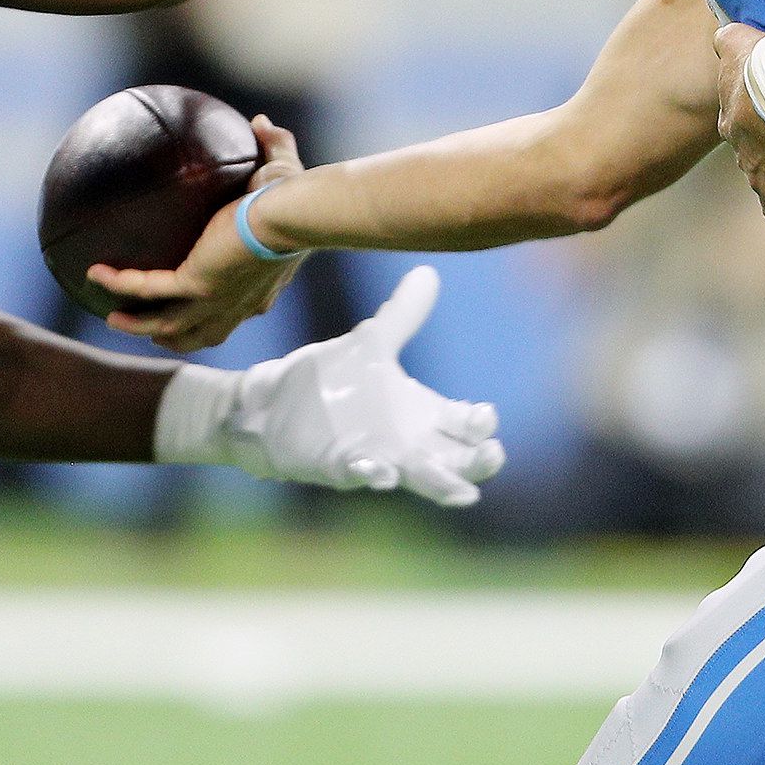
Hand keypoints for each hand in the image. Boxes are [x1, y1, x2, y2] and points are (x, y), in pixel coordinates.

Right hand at [95, 114, 304, 351]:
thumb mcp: (284, 171)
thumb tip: (262, 121)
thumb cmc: (294, 196)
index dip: (223, 314)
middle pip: (203, 334)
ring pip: (170, 327)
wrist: (289, 211)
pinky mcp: (195, 284)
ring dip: (139, 327)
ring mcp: (214, 298)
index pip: (238, 310)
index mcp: (261, 287)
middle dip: (177, 338)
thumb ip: (275, 146)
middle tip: (154, 332)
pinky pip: (146, 289)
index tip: (209, 303)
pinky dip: (119, 283)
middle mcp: (238, 303)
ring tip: (114, 320)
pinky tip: (96, 273)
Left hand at [174, 266, 504, 506]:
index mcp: (421, 413)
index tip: (483, 415)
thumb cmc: (329, 381)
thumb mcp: (371, 344)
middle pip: (458, 461)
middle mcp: (407, 442)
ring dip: (443, 485)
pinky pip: (362, 476)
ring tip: (462, 493)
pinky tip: (381, 472)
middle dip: (478, 462)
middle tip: (492, 455)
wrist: (272, 403)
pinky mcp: (342, 467)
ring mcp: (378, 458)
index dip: (479, 424)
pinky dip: (373, 475)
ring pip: (422, 479)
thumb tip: (429, 271)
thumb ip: (401, 314)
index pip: (465, 425)